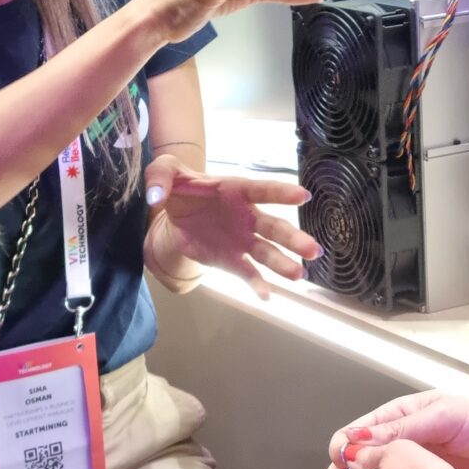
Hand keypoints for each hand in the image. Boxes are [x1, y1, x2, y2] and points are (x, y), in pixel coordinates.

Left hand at [145, 155, 317, 297]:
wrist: (175, 215)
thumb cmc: (178, 187)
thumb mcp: (164, 172)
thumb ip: (160, 176)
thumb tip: (156, 195)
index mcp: (236, 190)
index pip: (262, 190)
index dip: (282, 193)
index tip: (303, 196)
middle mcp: (247, 216)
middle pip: (274, 227)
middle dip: (293, 238)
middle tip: (312, 250)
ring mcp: (242, 240)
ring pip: (267, 253)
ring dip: (283, 264)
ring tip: (298, 274)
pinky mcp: (232, 260)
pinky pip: (248, 273)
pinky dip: (257, 285)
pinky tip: (267, 297)